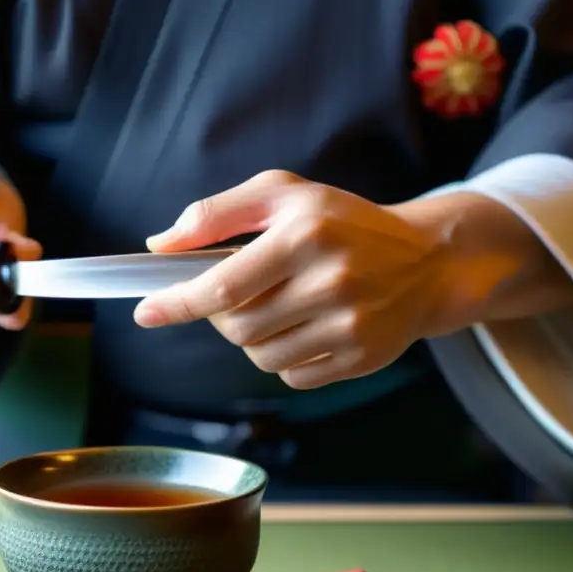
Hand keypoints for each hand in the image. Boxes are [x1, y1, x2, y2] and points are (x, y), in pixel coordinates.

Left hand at [133, 171, 451, 389]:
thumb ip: (218, 213)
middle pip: (237, 328)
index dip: (178, 303)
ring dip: (253, 338)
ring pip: (260, 357)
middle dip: (222, 317)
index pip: (223, 284)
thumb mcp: (284, 195)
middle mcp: (331, 282)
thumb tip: (160, 244)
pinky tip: (307, 328)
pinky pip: (292, 375)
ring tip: (279, 308)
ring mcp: (349, 325)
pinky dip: (284, 358)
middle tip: (237, 296)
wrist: (427, 260)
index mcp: (304, 236)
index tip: (145, 313)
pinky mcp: (361, 358)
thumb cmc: (344, 223)